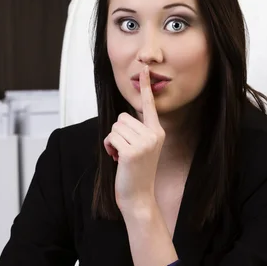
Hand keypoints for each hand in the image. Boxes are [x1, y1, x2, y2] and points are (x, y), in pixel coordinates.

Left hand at [103, 65, 164, 213]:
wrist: (138, 196)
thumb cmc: (136, 171)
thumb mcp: (142, 148)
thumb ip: (137, 131)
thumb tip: (122, 118)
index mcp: (157, 132)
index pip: (149, 106)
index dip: (146, 87)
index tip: (144, 69)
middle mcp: (153, 135)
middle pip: (123, 117)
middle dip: (118, 132)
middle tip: (124, 150)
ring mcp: (143, 144)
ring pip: (115, 127)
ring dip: (112, 141)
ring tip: (121, 156)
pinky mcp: (131, 152)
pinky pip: (110, 137)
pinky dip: (109, 147)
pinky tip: (117, 159)